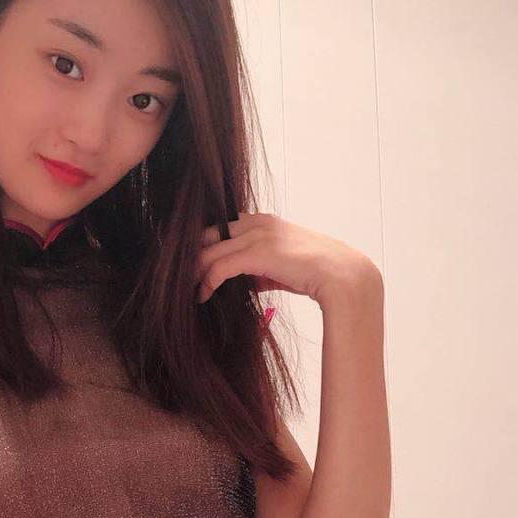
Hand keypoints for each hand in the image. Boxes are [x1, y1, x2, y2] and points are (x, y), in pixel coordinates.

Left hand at [196, 211, 378, 310]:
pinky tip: (202, 296)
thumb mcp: (281, 266)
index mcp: (260, 220)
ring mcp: (256, 235)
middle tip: (178, 279)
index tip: (190, 267)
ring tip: (184, 291)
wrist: (340, 275)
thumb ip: (259, 269)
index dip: (201, 247)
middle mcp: (255, 222)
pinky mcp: (257, 253)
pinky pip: (219, 267)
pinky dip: (207, 283)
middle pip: (206, 235)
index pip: (218, 228)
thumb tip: (244, 283)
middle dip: (190, 257)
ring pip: (208, 251)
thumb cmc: (315, 273)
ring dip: (193, 273)